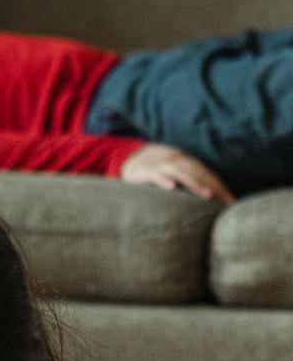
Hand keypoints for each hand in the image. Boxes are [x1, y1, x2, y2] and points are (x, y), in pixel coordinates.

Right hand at [120, 144, 234, 202]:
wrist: (130, 157)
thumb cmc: (157, 172)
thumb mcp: (175, 174)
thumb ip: (189, 183)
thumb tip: (210, 202)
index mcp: (186, 163)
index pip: (207, 174)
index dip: (220, 186)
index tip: (231, 202)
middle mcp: (177, 161)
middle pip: (199, 172)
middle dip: (213, 185)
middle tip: (225, 200)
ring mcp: (161, 165)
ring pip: (181, 172)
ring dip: (195, 183)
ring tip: (207, 195)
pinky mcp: (146, 170)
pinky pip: (156, 174)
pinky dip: (163, 179)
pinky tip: (171, 187)